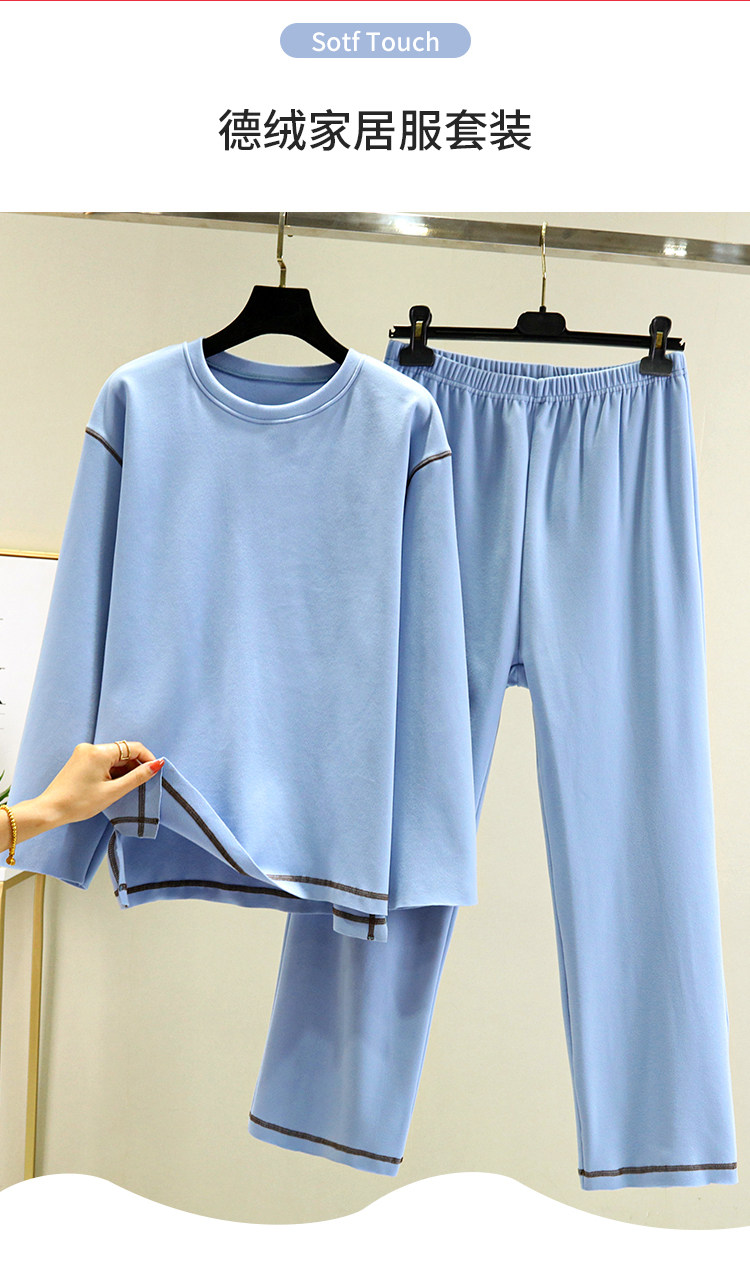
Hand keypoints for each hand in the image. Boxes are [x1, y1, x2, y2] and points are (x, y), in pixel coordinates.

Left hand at [39, 741, 164, 826]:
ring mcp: (83, 753)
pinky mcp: (80, 760)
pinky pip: (102, 761)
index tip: (155, 771)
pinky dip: (111, 771)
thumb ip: (137, 777)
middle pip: (123, 751)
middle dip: (135, 765)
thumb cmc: (79, 803)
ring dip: (123, 769)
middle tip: (142, 783)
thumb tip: (157, 765)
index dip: (147, 758)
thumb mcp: (112, 792)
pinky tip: (113, 785)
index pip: (133, 747)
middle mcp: (90, 747)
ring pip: (113, 757)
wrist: (50, 810)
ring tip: (126, 787)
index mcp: (99, 752)